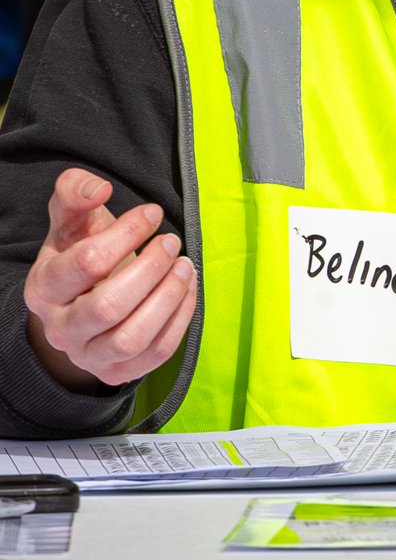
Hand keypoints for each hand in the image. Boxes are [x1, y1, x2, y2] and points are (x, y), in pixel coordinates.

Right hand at [23, 168, 196, 392]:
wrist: (79, 306)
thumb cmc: (80, 255)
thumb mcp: (70, 223)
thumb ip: (74, 194)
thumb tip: (97, 187)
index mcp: (44, 288)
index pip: (86, 262)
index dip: (127, 233)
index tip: (153, 213)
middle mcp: (61, 327)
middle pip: (109, 305)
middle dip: (151, 270)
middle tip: (172, 243)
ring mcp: (88, 355)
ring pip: (132, 337)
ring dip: (169, 298)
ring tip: (186, 266)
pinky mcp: (117, 372)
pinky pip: (157, 353)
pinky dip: (181, 319)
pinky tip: (188, 290)